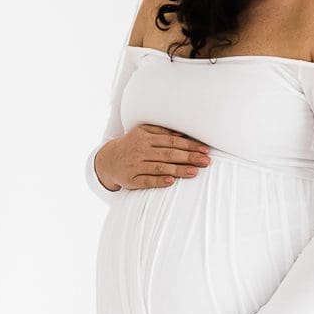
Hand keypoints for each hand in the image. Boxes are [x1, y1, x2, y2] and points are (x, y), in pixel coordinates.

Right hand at [95, 122, 211, 190]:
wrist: (107, 160)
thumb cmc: (132, 145)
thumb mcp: (143, 133)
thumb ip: (161, 132)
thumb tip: (183, 134)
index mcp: (146, 137)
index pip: (172, 141)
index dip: (190, 145)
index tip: (205, 149)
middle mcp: (141, 150)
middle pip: (169, 154)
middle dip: (189, 157)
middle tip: (206, 161)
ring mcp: (136, 165)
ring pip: (159, 167)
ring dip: (178, 170)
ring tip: (194, 172)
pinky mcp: (131, 179)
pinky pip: (146, 181)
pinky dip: (158, 181)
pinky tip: (171, 182)